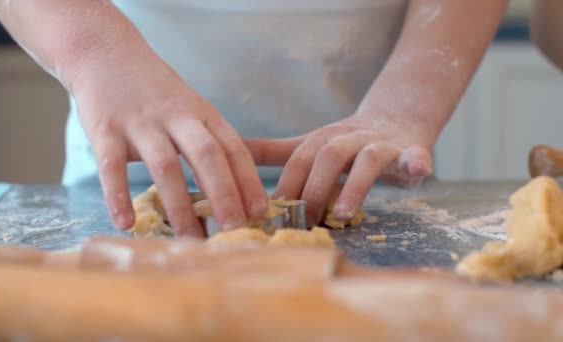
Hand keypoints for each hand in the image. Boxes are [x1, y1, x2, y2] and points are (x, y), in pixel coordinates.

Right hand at [68, 46, 267, 235]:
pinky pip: (112, 166)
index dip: (248, 180)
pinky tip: (125, 224)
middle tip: (234, 230)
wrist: (105, 52)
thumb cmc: (156, 91)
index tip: (260, 212)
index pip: (233, 148)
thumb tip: (242, 186)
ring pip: (165, 165)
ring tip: (190, 239)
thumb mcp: (193, 107)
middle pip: (207, 156)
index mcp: (203, 114)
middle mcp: (176, 116)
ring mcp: (141, 121)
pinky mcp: (106, 127)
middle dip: (224, 195)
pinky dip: (118, 196)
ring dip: (179, 205)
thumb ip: (213, 141)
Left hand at [246, 114, 433, 226]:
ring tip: (345, 213)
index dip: (286, 186)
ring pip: (368, 158)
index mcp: (321, 140)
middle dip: (315, 189)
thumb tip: (232, 151)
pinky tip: (418, 171)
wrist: (395, 119)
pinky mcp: (410, 150)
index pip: (299, 161)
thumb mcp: (309, 144)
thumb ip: (274, 151)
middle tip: (306, 221)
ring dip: (356, 184)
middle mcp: (349, 138)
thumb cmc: (346, 142)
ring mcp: (380, 143)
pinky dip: (416, 162)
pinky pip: (415, 155)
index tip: (274, 216)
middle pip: (329, 157)